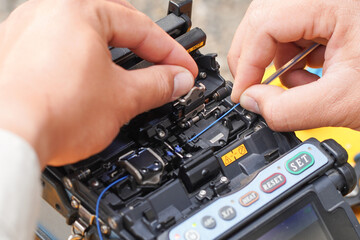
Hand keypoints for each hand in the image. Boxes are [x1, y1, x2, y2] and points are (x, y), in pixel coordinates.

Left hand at [0, 0, 197, 167]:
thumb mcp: (121, 98)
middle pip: (113, 23)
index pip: (141, 29)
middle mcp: (48, 11)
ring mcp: (27, 32)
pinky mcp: (15, 54)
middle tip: (161, 66)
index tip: (183, 70)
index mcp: (78, 10)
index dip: (170, 53)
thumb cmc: (52, 113)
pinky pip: (60, 50)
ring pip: (84, 36)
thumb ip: (157, 85)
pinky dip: (83, 63)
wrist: (7, 142)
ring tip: (129, 76)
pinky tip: (91, 83)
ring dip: (112, 54)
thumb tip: (177, 80)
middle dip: (143, 46)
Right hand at [228, 0, 359, 131]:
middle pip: (263, 19)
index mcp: (334, 0)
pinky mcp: (329, 10)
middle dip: (256, 61)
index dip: (247, 64)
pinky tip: (315, 71)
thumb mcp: (344, 101)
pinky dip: (294, 56)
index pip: (264, 24)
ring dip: (278, 61)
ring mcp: (327, 1)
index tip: (244, 95)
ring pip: (274, 26)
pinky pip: (293, 29)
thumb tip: (252, 103)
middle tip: (258, 90)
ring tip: (304, 84)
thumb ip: (288, 110)